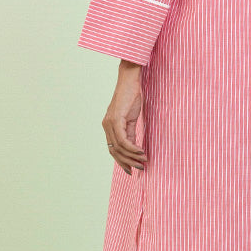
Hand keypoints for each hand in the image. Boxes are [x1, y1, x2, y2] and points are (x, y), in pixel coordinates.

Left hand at [102, 61, 147, 175]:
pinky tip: (141, 152)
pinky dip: (132, 148)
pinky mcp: (116, 120)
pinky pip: (123, 140)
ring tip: (143, 161)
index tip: (132, 169)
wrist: (130, 80)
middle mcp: (106, 126)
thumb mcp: (131, 118)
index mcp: (109, 126)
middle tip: (140, 168)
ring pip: (119, 148)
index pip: (113, 149)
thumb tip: (134, 148)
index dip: (122, 161)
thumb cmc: (131, 96)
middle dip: (127, 162)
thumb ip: (130, 133)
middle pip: (114, 151)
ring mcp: (110, 123)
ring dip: (132, 157)